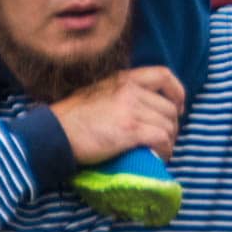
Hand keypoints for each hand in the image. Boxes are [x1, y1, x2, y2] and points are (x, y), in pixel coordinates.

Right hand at [50, 66, 185, 164]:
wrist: (53, 134)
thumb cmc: (72, 118)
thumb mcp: (99, 93)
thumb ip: (121, 94)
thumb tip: (142, 109)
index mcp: (124, 79)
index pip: (164, 75)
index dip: (177, 91)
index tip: (178, 106)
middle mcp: (131, 90)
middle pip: (169, 107)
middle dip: (171, 125)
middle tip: (164, 138)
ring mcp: (131, 109)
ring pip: (168, 125)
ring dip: (168, 140)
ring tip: (160, 151)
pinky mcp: (130, 130)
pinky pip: (161, 138)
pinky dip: (164, 150)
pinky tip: (158, 157)